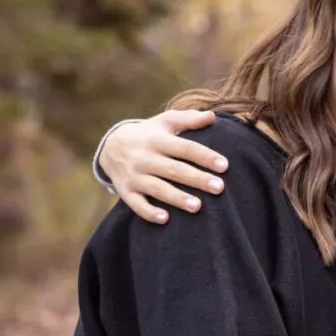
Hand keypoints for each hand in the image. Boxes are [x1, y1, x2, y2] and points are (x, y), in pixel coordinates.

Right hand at [100, 109, 225, 222]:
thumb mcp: (165, 122)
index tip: (224, 165)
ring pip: (157, 188)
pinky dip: (148, 212)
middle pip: (174, 170)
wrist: (111, 146)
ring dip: (177, 198)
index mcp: (157, 140)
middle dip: (197, 179)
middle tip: (220, 188)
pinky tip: (165, 219)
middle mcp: (145, 158)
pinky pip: (136, 204)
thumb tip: (212, 116)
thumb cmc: (149, 134)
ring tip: (197, 207)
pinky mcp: (126, 191)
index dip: (205, 156)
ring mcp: (134, 176)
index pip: (185, 148)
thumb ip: (189, 119)